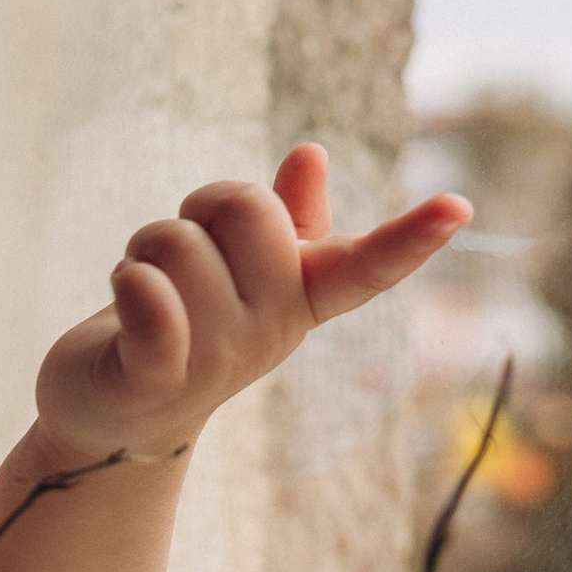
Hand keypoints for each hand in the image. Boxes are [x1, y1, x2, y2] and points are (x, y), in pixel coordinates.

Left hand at [32, 141, 468, 465]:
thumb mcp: (238, 271)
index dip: (410, 237)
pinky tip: (125, 294)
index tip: (458, 207)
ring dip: (147, 247)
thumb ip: (283, 217)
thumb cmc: (179, 326)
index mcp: (300, 299)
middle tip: (179, 253)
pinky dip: (133, 282)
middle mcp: (270, 331)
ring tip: (143, 289)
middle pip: (250, 208)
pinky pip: (152, 303)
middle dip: (201, 208)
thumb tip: (312, 154)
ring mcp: (217, 359)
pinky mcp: (156, 376)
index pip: (365, 266)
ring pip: (180, 240)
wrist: (112, 417)